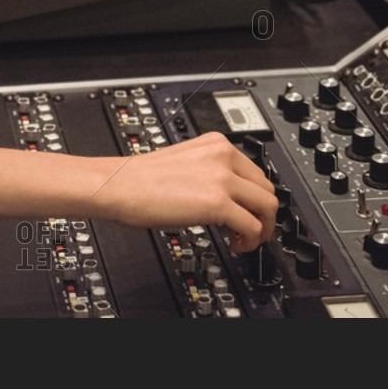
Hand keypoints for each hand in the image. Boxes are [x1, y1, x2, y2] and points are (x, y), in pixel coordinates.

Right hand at [98, 132, 277, 251]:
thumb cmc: (139, 178)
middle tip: (250, 229)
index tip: (250, 211)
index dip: (256, 197)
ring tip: (244, 240)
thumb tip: (225, 196)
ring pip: (268, 207)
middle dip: (263, 214)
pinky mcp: (218, 203)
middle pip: (268, 189)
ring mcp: (222, 178)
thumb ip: (209, 171)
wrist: (119, 186)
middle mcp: (223, 156)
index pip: (256, 172)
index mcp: (216, 144)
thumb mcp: (184, 162)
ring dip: (262, 229)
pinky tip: (234, 245)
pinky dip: (250, 241)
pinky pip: (253, 226)